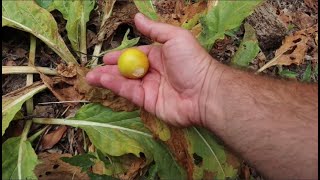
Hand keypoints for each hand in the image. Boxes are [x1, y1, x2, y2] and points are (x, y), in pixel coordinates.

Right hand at [86, 13, 214, 125]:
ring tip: (91, 77)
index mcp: (159, 56)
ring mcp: (150, 88)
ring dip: (107, 79)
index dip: (120, 56)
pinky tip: (103, 81)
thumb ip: (154, 29)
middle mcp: (153, 72)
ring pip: (125, 83)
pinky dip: (115, 87)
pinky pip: (129, 93)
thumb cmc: (192, 62)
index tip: (106, 57)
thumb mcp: (174, 37)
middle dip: (110, 70)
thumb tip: (137, 17)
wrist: (204, 92)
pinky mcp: (149, 102)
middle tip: (94, 70)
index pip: (135, 55)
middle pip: (127, 70)